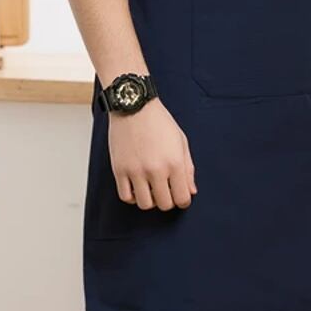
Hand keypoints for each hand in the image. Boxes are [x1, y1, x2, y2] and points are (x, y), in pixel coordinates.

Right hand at [108, 97, 196, 211]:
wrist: (134, 106)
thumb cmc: (159, 121)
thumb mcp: (181, 141)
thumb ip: (188, 169)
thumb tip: (191, 191)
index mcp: (174, 163)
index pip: (182, 198)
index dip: (183, 201)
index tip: (180, 196)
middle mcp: (156, 170)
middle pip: (164, 204)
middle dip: (168, 201)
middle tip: (166, 191)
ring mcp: (136, 171)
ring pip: (145, 204)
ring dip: (150, 200)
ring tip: (150, 189)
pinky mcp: (119, 170)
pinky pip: (126, 197)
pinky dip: (132, 197)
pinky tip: (137, 187)